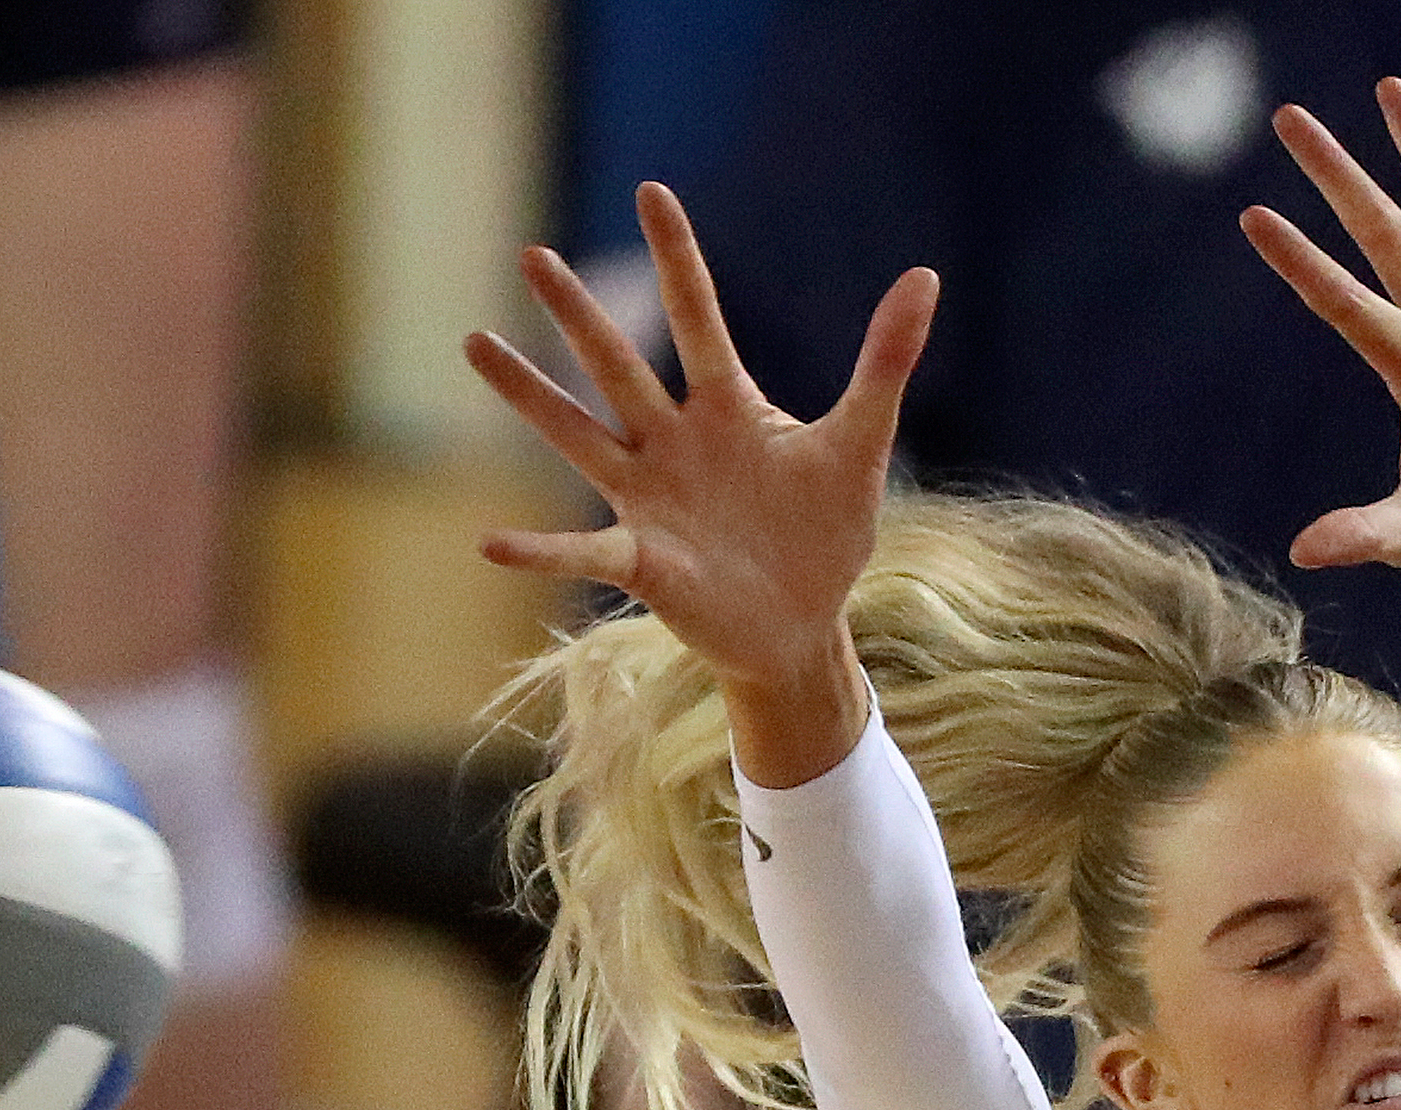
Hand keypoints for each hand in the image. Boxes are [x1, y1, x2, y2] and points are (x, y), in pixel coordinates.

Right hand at [466, 183, 938, 782]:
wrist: (805, 627)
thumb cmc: (826, 535)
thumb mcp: (860, 444)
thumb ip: (884, 363)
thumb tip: (925, 276)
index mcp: (727, 408)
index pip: (698, 317)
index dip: (677, 257)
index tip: (650, 190)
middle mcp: (674, 443)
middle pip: (618, 365)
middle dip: (578, 313)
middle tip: (531, 254)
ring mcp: (649, 499)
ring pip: (579, 435)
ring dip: (529, 393)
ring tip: (475, 341)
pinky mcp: (643, 561)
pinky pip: (582, 550)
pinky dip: (539, 550)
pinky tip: (489, 542)